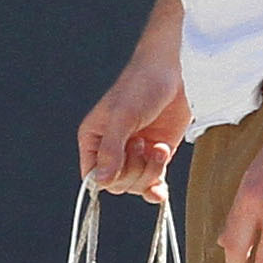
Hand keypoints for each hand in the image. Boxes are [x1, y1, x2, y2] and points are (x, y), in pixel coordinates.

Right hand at [78, 50, 189, 201]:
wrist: (170, 75)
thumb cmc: (140, 87)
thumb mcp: (122, 117)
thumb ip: (112, 149)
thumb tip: (102, 180)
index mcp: (94, 140)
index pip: (92, 176)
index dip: (108, 178)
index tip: (121, 164)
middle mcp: (112, 151)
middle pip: (118, 184)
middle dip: (134, 170)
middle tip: (141, 143)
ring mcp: (135, 155)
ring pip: (137, 185)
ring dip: (151, 171)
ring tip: (158, 148)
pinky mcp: (155, 156)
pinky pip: (153, 184)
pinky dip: (158, 187)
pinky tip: (161, 188)